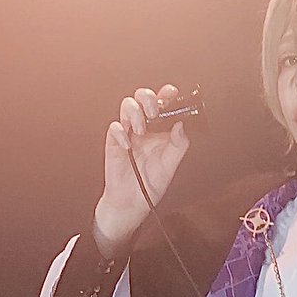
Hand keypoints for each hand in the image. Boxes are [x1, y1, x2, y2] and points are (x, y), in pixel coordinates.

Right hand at [93, 84, 190, 253]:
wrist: (133, 203)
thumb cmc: (151, 183)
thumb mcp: (171, 165)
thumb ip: (179, 144)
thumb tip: (182, 125)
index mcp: (160, 129)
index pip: (163, 104)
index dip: (166, 94)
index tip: (171, 93)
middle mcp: (145, 127)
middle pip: (142, 98)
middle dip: (148, 99)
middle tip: (154, 113)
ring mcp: (128, 132)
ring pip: (127, 106)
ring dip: (134, 113)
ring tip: (141, 131)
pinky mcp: (114, 142)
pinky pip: (114, 128)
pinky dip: (120, 133)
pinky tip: (128, 146)